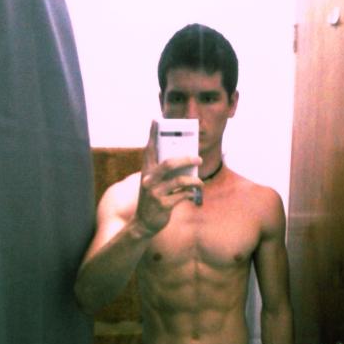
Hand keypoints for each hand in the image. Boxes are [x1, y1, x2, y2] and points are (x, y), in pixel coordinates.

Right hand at [135, 121, 202, 235]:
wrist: (143, 223)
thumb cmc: (153, 199)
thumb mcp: (154, 183)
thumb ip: (165, 172)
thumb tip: (186, 159)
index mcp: (146, 171)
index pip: (149, 149)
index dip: (152, 134)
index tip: (155, 120)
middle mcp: (149, 180)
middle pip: (169, 163)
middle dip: (186, 158)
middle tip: (198, 157)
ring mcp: (155, 193)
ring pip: (179, 181)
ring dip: (194, 180)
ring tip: (200, 183)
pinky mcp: (162, 205)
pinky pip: (182, 196)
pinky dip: (189, 194)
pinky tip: (192, 194)